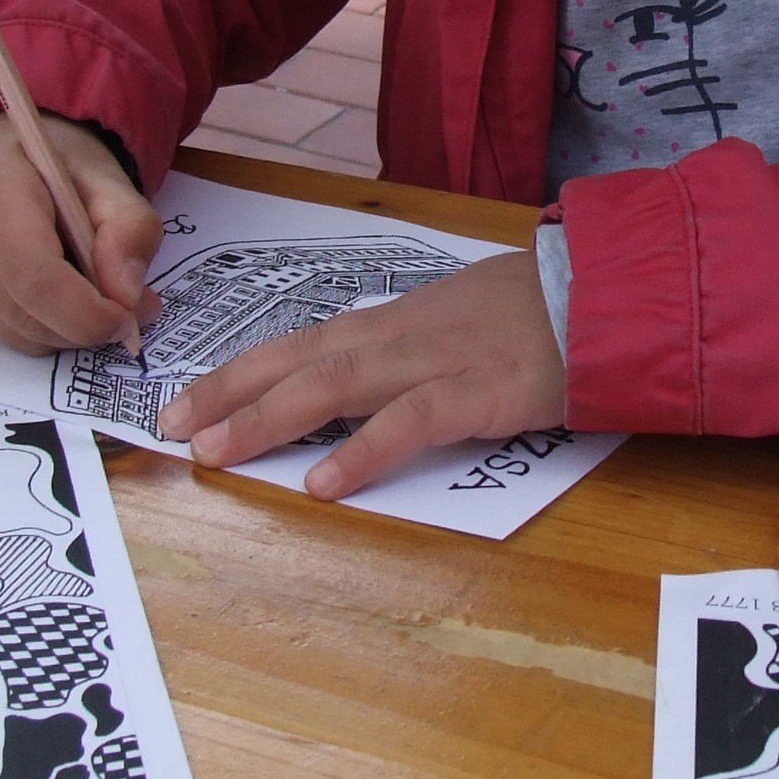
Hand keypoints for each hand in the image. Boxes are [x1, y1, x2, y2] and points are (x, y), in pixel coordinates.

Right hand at [0, 114, 162, 352]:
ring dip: (66, 329)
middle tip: (127, 308)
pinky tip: (50, 288)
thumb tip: (127, 296)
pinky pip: (4, 334)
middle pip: (28, 316)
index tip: (128, 317)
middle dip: (86, 325)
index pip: (36, 279)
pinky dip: (41, 326)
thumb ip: (131, 229)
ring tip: (88, 288)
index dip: (88, 314)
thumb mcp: (109, 178)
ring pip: (19, 335)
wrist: (1, 155)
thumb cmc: (58, 164)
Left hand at [160, 250, 566, 499]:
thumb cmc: (534, 314)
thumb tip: (353, 382)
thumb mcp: (452, 323)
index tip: (182, 399)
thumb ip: (403, 351)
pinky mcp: (478, 392)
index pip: (297, 344)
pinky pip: (411, 422)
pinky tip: (324, 483)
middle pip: (298, 361)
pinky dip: (363, 451)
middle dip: (229, 393)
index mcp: (391, 322)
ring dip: (269, 417)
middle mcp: (399, 335)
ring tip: (217, 451)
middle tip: (172, 429)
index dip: (236, 372)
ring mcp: (436, 361)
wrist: (606, 295)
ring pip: (336, 385)